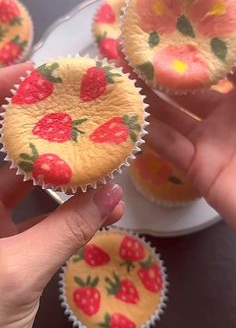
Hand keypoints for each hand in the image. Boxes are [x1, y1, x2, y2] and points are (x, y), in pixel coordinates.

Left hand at [0, 63, 123, 327]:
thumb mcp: (20, 273)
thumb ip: (67, 232)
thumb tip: (113, 197)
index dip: (1, 91)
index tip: (36, 73)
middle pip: (3, 146)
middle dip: (39, 124)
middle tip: (73, 103)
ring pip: (19, 177)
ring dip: (58, 168)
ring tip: (93, 150)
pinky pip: (29, 207)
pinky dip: (58, 203)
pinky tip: (91, 200)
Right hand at [118, 41, 235, 228]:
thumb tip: (227, 20)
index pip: (213, 66)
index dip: (190, 48)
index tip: (166, 28)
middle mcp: (226, 116)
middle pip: (186, 90)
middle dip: (159, 72)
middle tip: (130, 51)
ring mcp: (211, 142)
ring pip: (171, 116)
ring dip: (145, 98)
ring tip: (118, 76)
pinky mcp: (198, 168)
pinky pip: (168, 147)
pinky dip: (146, 132)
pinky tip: (125, 113)